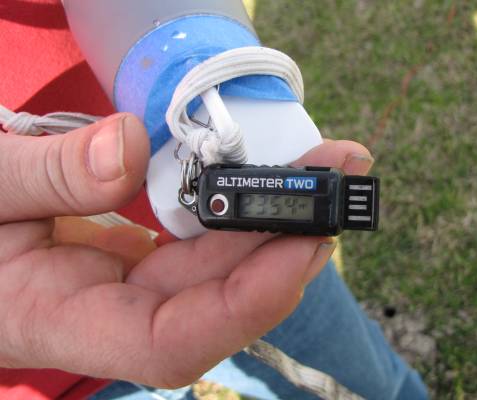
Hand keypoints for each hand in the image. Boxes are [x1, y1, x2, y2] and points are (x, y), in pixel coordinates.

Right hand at [0, 113, 373, 387]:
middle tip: (335, 178)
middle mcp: (110, 313)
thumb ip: (47, 176)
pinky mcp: (139, 259)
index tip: (303, 245)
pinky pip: (199, 243)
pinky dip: (234, 214)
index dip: (244, 306)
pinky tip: (266, 184)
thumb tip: (130, 148)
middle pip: (216, 297)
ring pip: (217, 268)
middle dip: (283, 241)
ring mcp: (129, 286)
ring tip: (319, 170)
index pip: (170, 343)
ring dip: (272, 221)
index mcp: (60, 320)